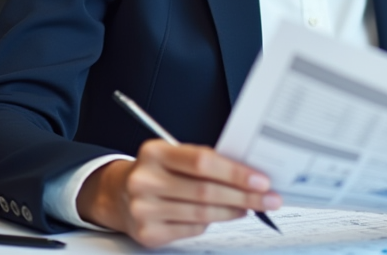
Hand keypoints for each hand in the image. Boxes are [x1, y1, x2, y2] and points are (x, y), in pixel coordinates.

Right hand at [76, 139, 282, 246]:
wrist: (117, 194)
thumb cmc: (157, 171)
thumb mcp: (174, 154)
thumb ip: (205, 161)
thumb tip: (249, 173)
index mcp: (154, 153)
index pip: (202, 162)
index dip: (235, 172)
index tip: (261, 180)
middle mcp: (145, 181)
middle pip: (205, 191)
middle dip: (244, 196)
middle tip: (269, 198)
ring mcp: (143, 210)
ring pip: (202, 213)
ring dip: (234, 211)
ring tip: (252, 206)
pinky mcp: (147, 234)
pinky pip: (192, 229)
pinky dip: (212, 222)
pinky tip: (226, 215)